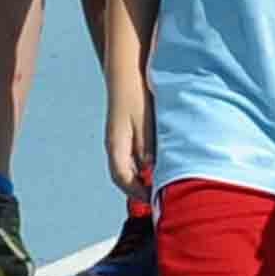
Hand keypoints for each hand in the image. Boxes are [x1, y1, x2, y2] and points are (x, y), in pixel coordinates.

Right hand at [102, 80, 152, 197]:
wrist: (126, 73)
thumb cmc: (135, 96)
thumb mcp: (144, 123)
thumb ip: (147, 148)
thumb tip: (150, 172)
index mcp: (116, 145)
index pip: (122, 179)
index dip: (138, 193)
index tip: (155, 202)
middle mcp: (114, 145)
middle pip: (123, 177)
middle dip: (139, 191)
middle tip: (158, 200)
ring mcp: (118, 139)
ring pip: (127, 168)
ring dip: (141, 180)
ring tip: (160, 186)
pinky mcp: (125, 134)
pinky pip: (131, 158)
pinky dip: (143, 168)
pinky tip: (157, 166)